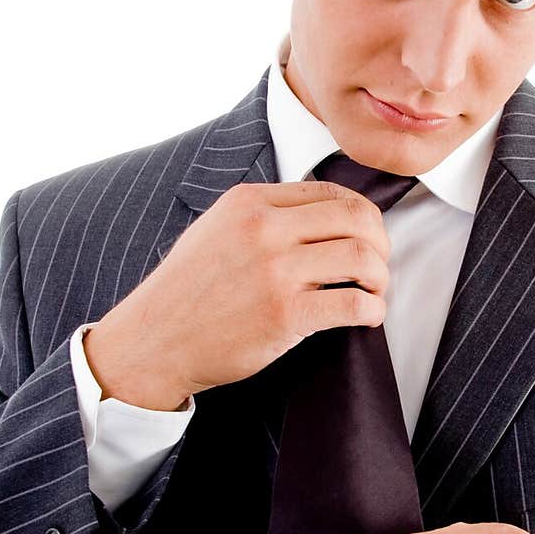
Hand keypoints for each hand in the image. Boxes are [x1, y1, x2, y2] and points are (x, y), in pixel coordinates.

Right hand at [82, 179, 391, 409]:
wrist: (153, 342)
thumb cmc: (188, 292)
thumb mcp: (217, 230)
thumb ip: (264, 216)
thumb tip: (322, 217)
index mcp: (250, 202)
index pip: (331, 192)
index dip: (361, 216)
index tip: (366, 238)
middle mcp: (264, 228)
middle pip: (356, 218)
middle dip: (381, 242)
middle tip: (378, 266)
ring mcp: (275, 271)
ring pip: (362, 257)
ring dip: (380, 277)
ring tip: (374, 293)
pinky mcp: (284, 314)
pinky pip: (353, 303)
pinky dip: (373, 310)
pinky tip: (368, 317)